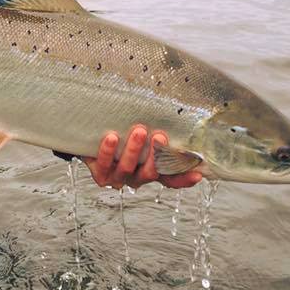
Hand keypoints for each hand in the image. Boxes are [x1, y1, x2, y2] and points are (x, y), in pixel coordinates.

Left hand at [83, 125, 202, 189]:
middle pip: (151, 174)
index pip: (172, 178)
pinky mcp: (100, 173)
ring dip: (133, 150)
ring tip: (139, 131)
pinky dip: (108, 151)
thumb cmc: (123, 130)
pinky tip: (112, 137)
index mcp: (151, 169)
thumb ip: (158, 128)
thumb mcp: (144, 131)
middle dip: (156, 156)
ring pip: (127, 168)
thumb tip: (180, 110)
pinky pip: (104, 163)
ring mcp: (118, 177)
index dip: (184, 178)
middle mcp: (137, 176)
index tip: (197, 172)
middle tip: (160, 137)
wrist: (92, 134)